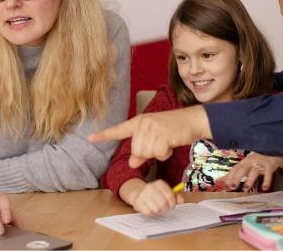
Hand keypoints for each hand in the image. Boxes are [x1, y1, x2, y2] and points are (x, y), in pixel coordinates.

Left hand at [88, 105, 211, 167]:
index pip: (118, 130)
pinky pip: (158, 153)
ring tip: (166, 142)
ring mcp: (152, 127)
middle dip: (148, 153)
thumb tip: (131, 163)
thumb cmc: (173, 129)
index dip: (103, 135)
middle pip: (136, 150)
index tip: (90, 138)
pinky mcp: (163, 133)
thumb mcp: (155, 138)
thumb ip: (142, 150)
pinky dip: (166, 153)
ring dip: (158, 153)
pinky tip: (171, 143)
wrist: (192, 120)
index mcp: (138, 122)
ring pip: (146, 153)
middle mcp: (143, 123)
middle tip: (160, 144)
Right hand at [131, 180, 184, 215]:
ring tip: (157, 207)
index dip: (173, 203)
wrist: (139, 193)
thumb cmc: (156, 194)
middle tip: (165, 208)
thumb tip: (182, 200)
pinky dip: (151, 212)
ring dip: (159, 210)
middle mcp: (150, 187)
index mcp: (159, 183)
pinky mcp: (138, 202)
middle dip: (166, 208)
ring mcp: (143, 195)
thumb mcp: (166, 192)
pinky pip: (149, 212)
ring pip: (157, 209)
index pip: (170, 196)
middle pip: (163, 203)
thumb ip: (176, 196)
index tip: (172, 205)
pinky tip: (150, 208)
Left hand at [221, 152, 282, 191]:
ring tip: (245, 189)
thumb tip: (219, 181)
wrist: (272, 153)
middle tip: (232, 187)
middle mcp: (250, 161)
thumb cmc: (256, 162)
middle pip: (242, 169)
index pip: (235, 169)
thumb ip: (233, 174)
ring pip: (254, 171)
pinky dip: (266, 181)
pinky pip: (268, 174)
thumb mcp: (245, 166)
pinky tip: (264, 188)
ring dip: (249, 180)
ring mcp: (260, 163)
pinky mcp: (269, 166)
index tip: (224, 186)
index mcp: (244, 162)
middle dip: (236, 178)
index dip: (229, 177)